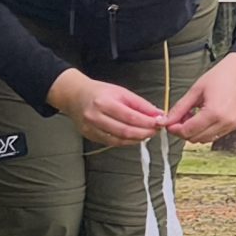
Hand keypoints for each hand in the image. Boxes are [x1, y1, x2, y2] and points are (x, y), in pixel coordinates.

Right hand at [48, 67, 167, 146]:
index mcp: (103, 103)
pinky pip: (111, 142)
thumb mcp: (122, 92)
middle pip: (125, 131)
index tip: (160, 123)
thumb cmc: (99, 92)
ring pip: (118, 140)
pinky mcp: (89, 136)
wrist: (75, 96)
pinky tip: (134, 137)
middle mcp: (95, 117)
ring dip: (136, 139)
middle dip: (144, 133)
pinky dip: (126, 141)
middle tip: (155, 130)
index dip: (147, 123)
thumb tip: (159, 114)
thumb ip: (141, 105)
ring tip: (147, 133)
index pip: (130, 117)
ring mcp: (90, 128)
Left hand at [164, 53, 235, 143]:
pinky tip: (202, 118)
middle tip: (179, 118)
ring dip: (194, 132)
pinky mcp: (234, 125)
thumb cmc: (220, 77)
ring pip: (204, 139)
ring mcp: (231, 125)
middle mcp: (225, 121)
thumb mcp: (194, 91)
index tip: (168, 123)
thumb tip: (165, 121)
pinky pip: (214, 135)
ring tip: (192, 116)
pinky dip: (205, 130)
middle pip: (195, 138)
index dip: (174, 129)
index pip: (188, 131)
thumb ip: (179, 109)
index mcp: (214, 112)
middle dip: (183, 131)